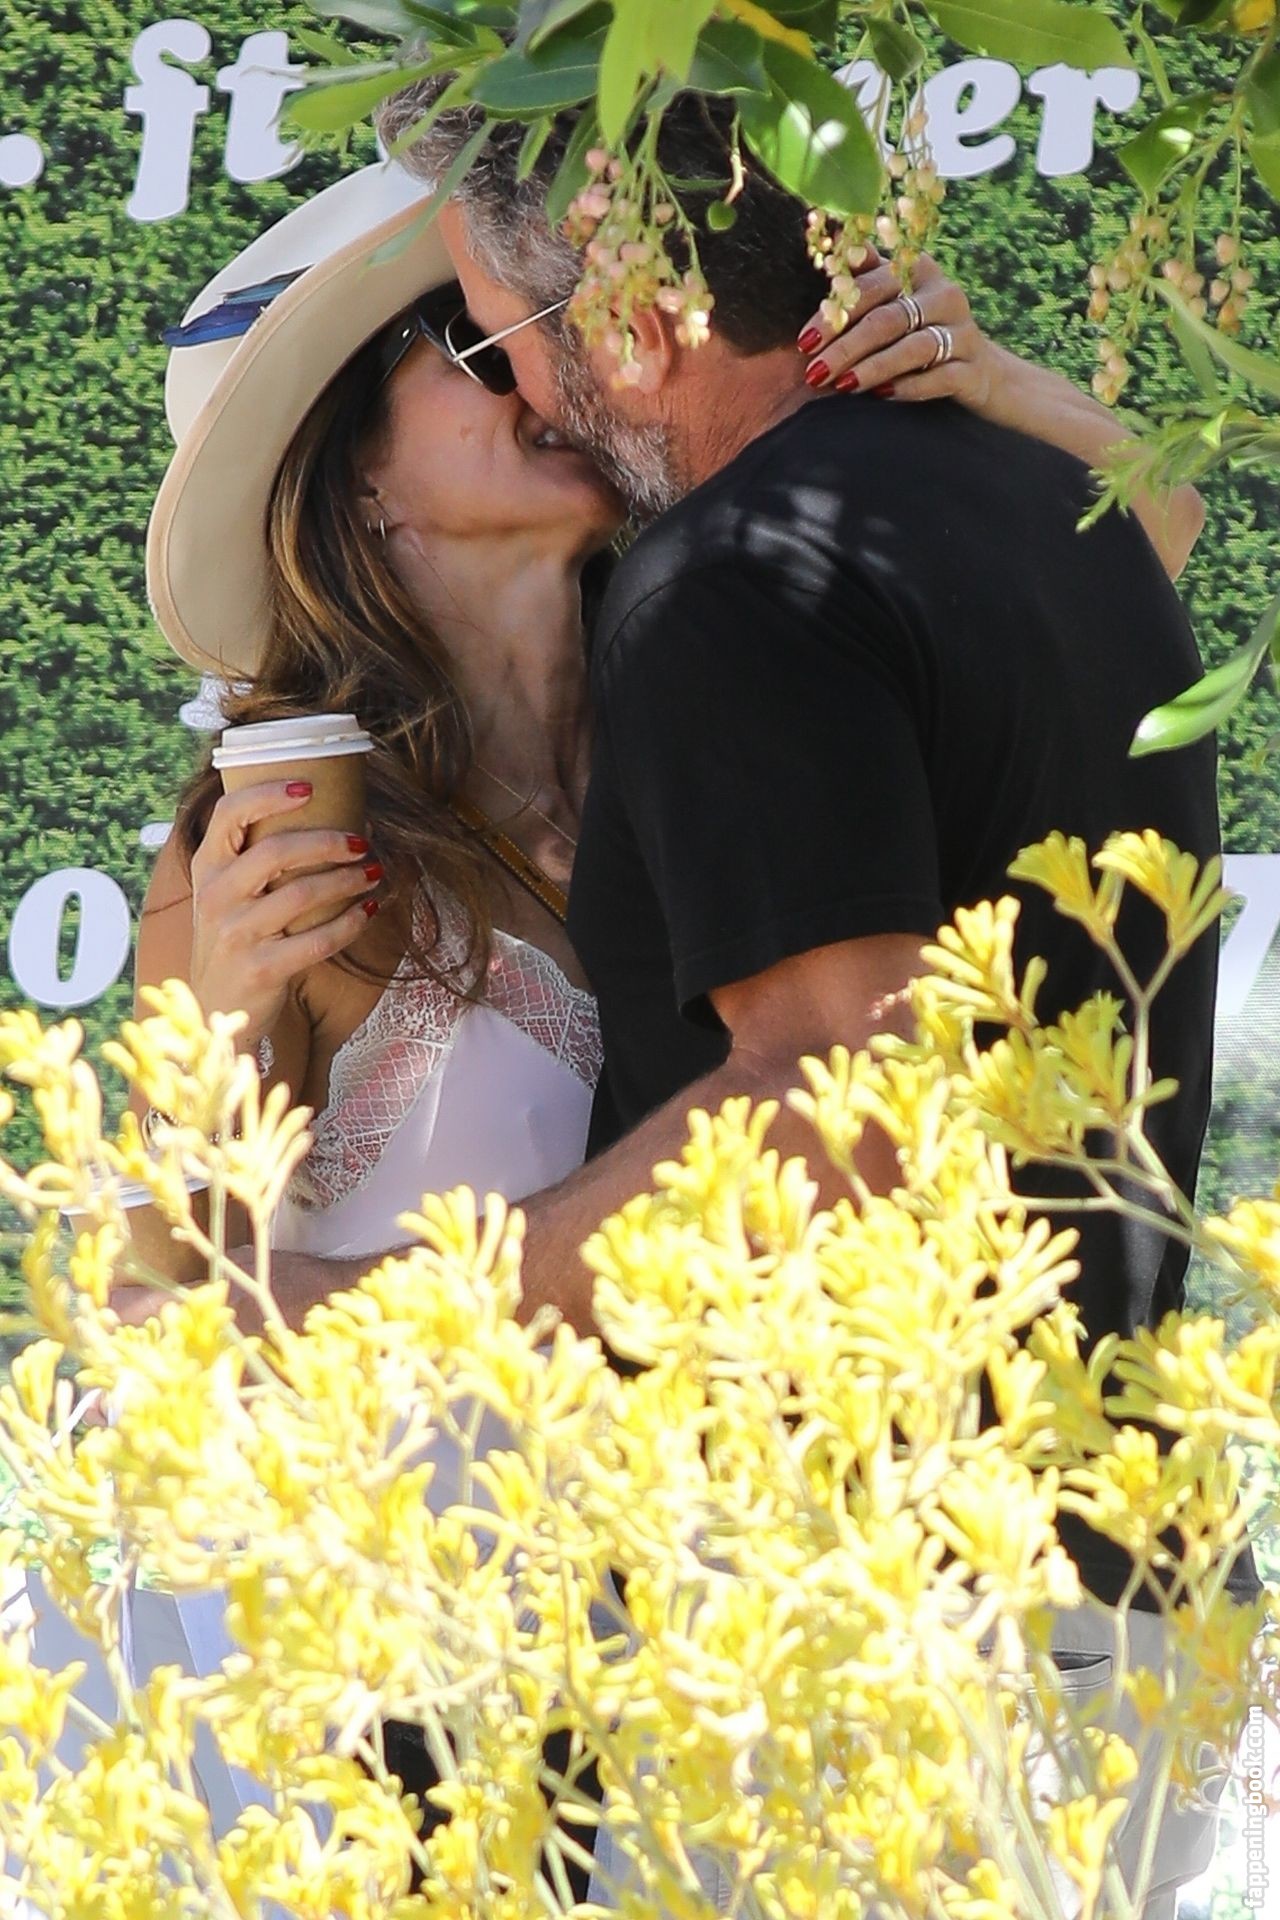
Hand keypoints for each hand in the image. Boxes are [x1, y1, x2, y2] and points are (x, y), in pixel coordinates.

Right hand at [189, 782, 382, 1047]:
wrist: (215, 1005)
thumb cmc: (233, 936)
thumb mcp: (226, 892)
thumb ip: (253, 857)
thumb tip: (321, 814)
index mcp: (207, 867)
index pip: (228, 814)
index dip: (268, 793)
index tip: (308, 787)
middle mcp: (217, 896)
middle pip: (275, 851)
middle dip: (328, 842)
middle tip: (362, 842)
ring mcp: (236, 934)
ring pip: (302, 894)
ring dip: (347, 880)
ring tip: (374, 872)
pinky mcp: (261, 969)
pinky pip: (317, 940)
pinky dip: (350, 923)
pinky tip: (368, 910)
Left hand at [798, 250, 995, 407]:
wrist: (975, 371)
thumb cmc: (916, 331)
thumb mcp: (892, 299)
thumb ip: (863, 274)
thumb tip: (829, 231)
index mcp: (918, 271)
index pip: (870, 288)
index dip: (835, 315)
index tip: (804, 342)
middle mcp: (943, 295)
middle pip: (888, 319)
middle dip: (846, 347)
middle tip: (813, 373)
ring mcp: (962, 332)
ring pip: (914, 349)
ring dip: (873, 368)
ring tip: (841, 386)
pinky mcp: (972, 368)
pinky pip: (940, 378)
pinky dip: (909, 387)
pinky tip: (882, 397)